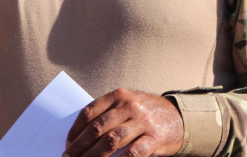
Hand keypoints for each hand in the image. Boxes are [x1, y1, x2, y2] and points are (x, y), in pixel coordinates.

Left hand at [64, 89, 183, 156]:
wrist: (179, 118)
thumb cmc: (145, 114)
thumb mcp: (127, 105)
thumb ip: (108, 113)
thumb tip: (79, 136)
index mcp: (119, 95)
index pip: (90, 112)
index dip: (76, 130)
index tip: (68, 143)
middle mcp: (130, 106)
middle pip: (98, 127)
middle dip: (80, 145)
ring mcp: (143, 122)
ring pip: (111, 141)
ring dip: (93, 156)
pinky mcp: (154, 138)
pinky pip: (133, 153)